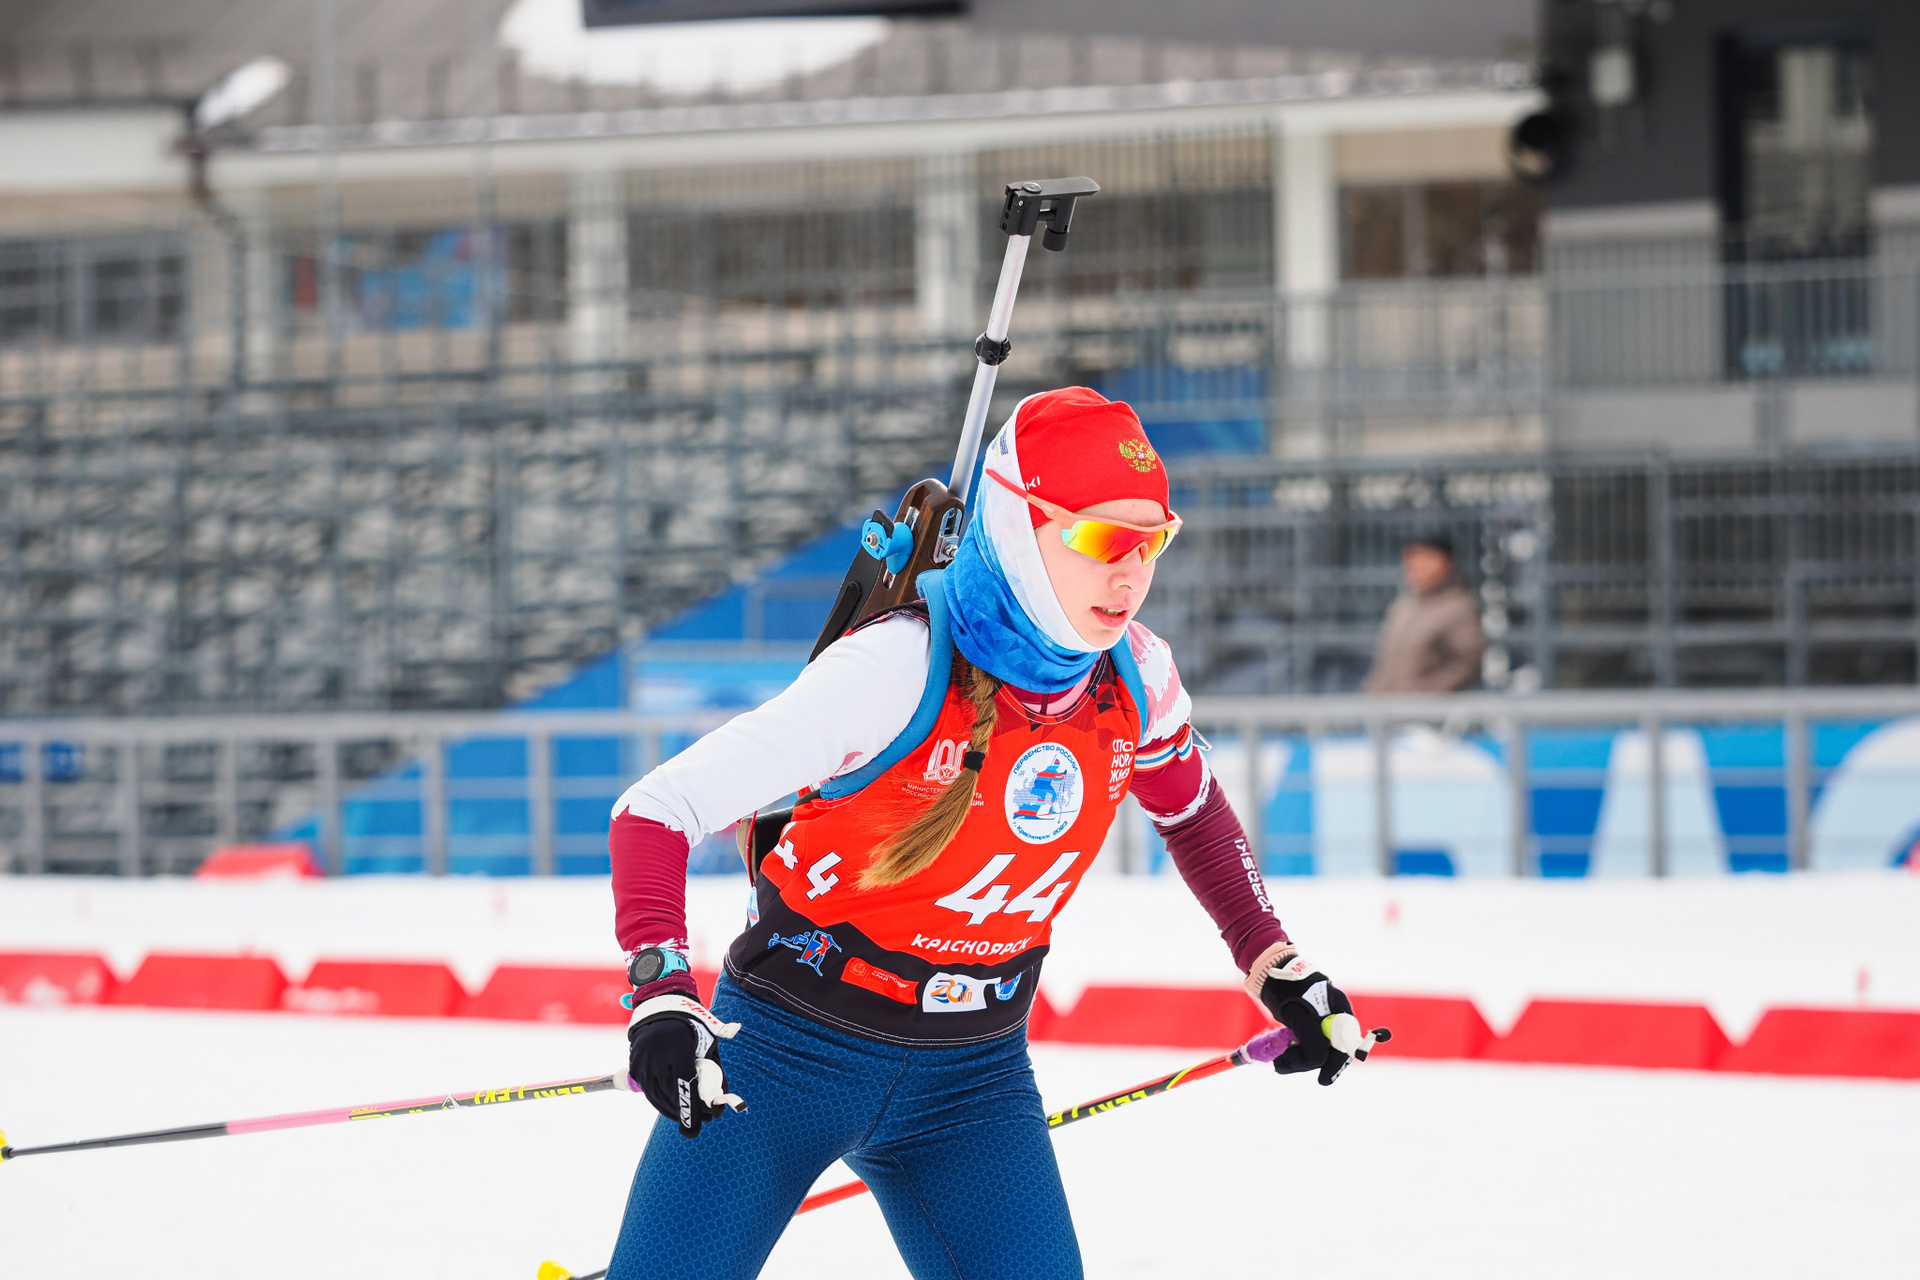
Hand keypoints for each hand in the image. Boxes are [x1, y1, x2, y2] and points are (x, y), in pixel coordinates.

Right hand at [626, 993, 746, 1136]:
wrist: (661, 1009)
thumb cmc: (691, 1026)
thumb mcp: (709, 1038)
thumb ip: (717, 1067)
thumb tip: (724, 1097)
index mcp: (678, 1048)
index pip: (686, 1084)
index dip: (692, 1108)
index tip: (698, 1127)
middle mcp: (657, 1057)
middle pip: (672, 1094)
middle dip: (686, 1113)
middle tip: (701, 1124)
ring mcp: (644, 1063)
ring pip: (658, 1096)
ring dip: (673, 1112)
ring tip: (688, 1120)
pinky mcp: (636, 1067)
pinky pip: (649, 1092)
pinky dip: (661, 1104)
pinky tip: (672, 1111)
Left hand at [1255, 953, 1365, 1085]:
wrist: (1268, 970)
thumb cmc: (1284, 985)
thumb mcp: (1296, 1011)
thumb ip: (1311, 1036)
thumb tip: (1319, 1061)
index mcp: (1339, 1008)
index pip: (1345, 1043)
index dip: (1335, 1064)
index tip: (1322, 1081)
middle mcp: (1334, 1016)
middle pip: (1330, 1050)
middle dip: (1307, 1062)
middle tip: (1283, 1066)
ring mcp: (1321, 1021)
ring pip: (1316, 1051)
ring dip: (1297, 1060)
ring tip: (1277, 1061)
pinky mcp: (1308, 1026)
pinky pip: (1306, 1046)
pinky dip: (1294, 1053)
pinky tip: (1281, 1056)